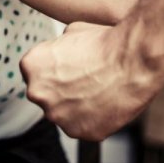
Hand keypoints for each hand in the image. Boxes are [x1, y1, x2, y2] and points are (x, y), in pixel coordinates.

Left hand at [20, 22, 155, 140]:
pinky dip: (94, 119)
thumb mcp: (72, 31)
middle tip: (86, 79)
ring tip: (100, 90)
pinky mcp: (79, 132)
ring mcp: (58, 116)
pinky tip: (107, 103)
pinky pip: (83, 127)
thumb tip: (60, 51)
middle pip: (47, 95)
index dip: (55, 70)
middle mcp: (37, 93)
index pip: (36, 72)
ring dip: (77, 106)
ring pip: (64, 113)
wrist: (132, 61)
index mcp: (30, 66)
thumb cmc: (105, 44)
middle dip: (62, 90)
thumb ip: (57, 47)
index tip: (71, 67)